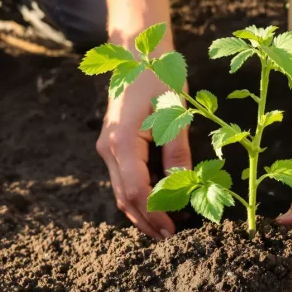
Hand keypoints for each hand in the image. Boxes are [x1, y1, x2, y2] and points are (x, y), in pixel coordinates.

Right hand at [96, 65, 191, 239]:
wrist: (134, 52)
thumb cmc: (157, 77)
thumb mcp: (173, 113)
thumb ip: (177, 152)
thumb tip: (183, 186)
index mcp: (121, 141)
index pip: (136, 190)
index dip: (155, 213)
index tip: (173, 231)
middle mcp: (108, 149)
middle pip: (125, 197)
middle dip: (147, 220)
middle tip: (171, 240)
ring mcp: (108, 148)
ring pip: (122, 191)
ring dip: (143, 212)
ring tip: (167, 229)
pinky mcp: (114, 146)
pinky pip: (124, 179)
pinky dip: (140, 195)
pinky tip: (160, 205)